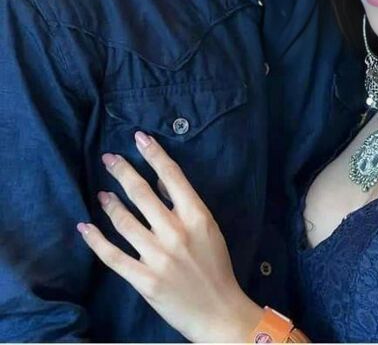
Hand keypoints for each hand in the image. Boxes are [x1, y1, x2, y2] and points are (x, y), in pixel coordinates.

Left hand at [77, 131, 261, 342]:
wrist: (219, 311)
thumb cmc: (216, 267)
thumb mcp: (209, 229)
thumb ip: (185, 205)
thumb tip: (161, 181)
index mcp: (197, 216)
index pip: (171, 176)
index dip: (153, 154)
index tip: (139, 138)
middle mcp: (176, 232)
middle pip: (142, 193)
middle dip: (122, 171)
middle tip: (109, 158)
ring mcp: (158, 257)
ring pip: (124, 221)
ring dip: (109, 203)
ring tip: (102, 192)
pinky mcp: (144, 280)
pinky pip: (113, 256)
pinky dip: (95, 240)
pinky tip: (85, 227)